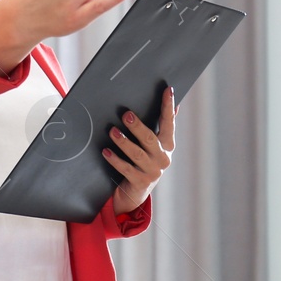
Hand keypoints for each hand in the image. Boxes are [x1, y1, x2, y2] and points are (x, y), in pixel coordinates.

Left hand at [107, 87, 176, 214]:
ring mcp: (152, 171)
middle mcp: (162, 157)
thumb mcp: (156, 143)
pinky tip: (105, 151)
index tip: (167, 90)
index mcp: (168, 144)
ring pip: (136, 154)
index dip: (168, 106)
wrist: (137, 190)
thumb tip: (175, 102)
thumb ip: (164, 124)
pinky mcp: (140, 181)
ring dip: (123, 142)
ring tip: (112, 131)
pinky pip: (125, 168)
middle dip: (137, 126)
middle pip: (150, 139)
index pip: (169, 122)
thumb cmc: (145, 159)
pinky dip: (115, 159)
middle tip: (126, 114)